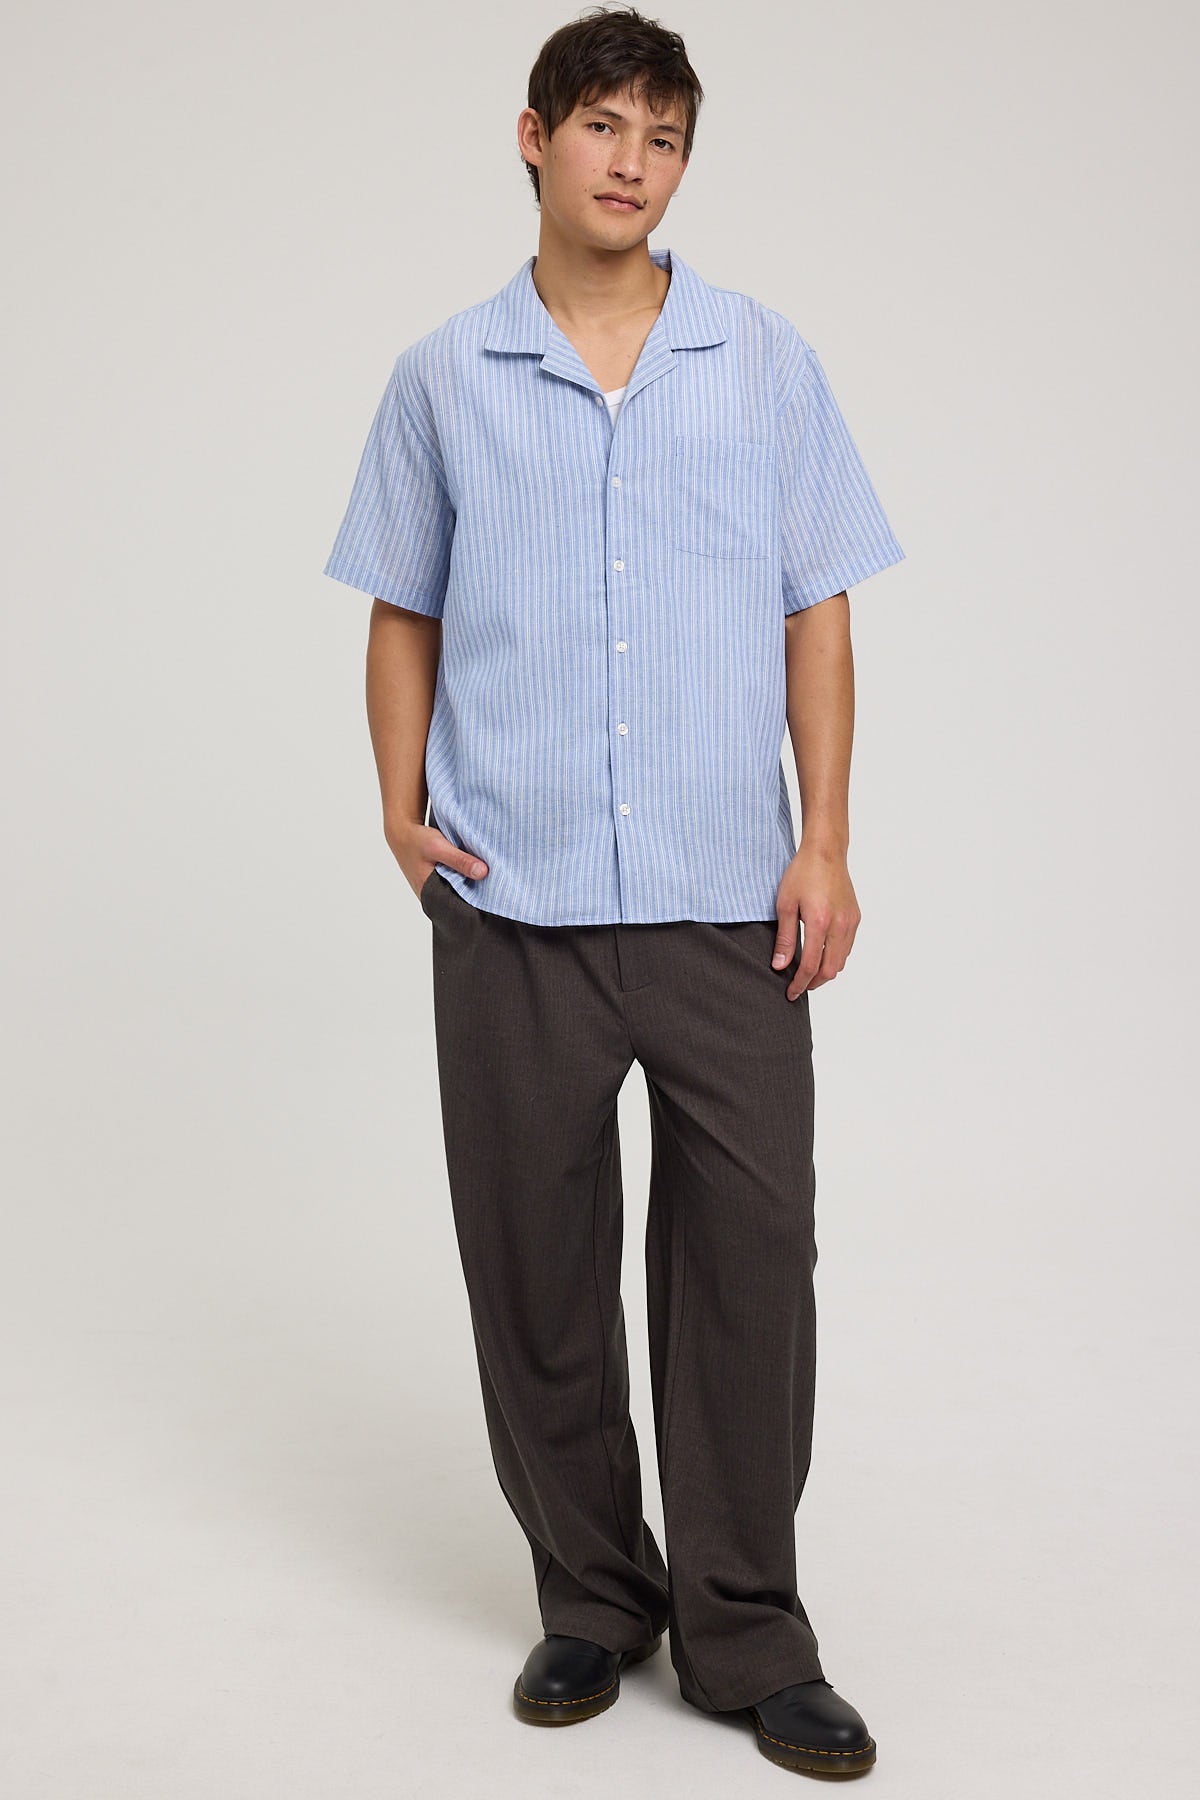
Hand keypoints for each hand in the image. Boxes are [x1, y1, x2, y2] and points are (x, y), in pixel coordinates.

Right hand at [384, 818, 488, 899]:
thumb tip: (484, 872)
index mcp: (429, 895)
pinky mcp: (438, 880)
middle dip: (476, 895)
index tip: (494, 898)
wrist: (401, 832)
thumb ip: (459, 860)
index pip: (457, 909)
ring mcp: (435, 889)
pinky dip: (465, 877)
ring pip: (458, 891)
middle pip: (459, 901)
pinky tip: (476, 871)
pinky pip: (456, 883)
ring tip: (489, 880)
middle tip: (496, 887)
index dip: (475, 905)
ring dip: (471, 885)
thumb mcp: (438, 847)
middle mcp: (432, 896)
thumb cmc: (416, 841)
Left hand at [772, 843, 860, 999]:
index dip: (800, 983)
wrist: (826, 852)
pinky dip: (834, 958)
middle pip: (830, 969)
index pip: (811, 965)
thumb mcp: (785, 905)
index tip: (790, 993)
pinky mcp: (855, 917)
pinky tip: (821, 955)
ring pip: (841, 961)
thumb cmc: (802, 874)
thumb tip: (779, 966)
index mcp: (820, 922)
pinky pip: (847, 947)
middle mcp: (840, 925)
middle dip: (813, 983)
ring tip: (808, 974)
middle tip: (798, 987)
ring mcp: (851, 922)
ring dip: (825, 972)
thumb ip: (784, 938)